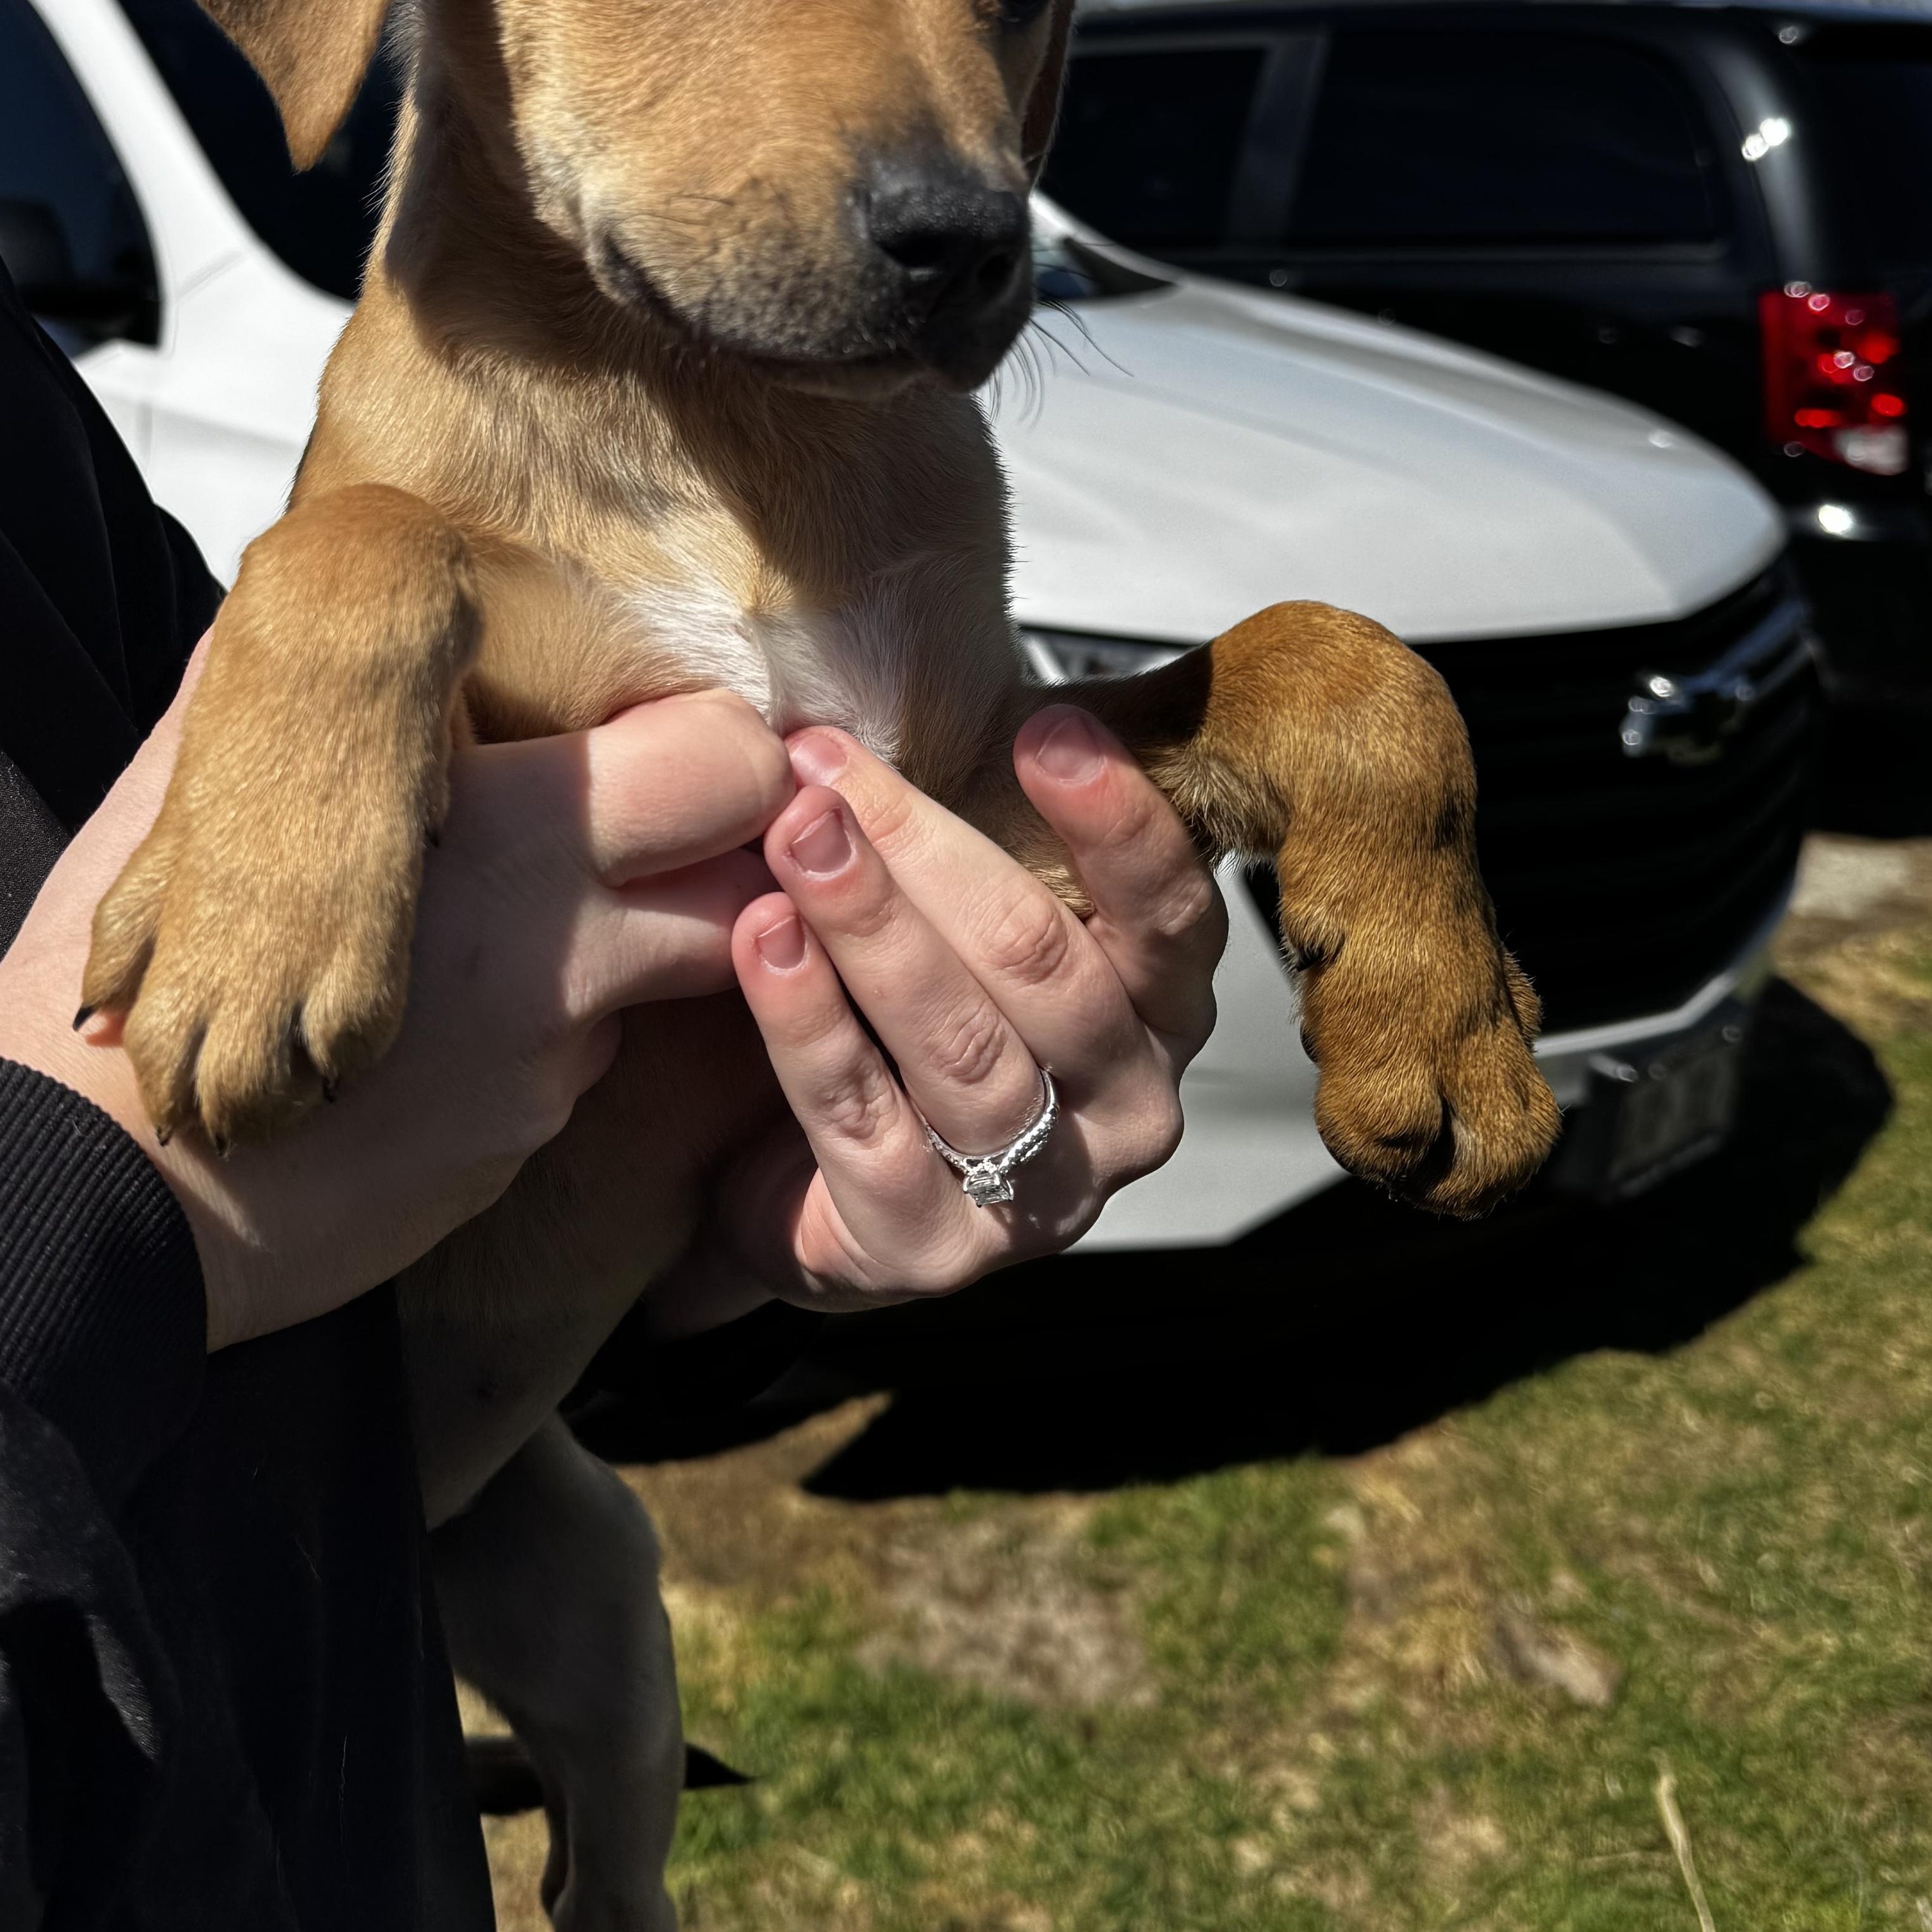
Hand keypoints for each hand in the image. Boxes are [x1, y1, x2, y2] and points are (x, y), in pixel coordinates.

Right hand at [0, 649, 784, 1347]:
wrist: (96, 1182)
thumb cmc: (144, 968)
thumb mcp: (209, 781)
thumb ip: (288, 688)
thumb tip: (286, 593)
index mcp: (501, 817)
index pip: (723, 759)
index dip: (725, 760)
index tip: (687, 757)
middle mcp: (558, 934)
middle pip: (751, 880)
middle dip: (735, 867)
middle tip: (667, 849)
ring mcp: (550, 1048)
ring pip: (674, 976)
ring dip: (632, 955)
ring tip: (508, 941)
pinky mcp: (524, 1139)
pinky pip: (585, 1061)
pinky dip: (548, 1040)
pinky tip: (445, 1036)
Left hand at [662, 707, 1223, 1324]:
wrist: (796, 1181)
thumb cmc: (898, 1010)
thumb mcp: (961, 907)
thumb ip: (989, 818)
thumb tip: (966, 675)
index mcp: (1157, 1008)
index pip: (1170, 911)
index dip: (1114, 817)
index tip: (1042, 721)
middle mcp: (1127, 1106)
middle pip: (1043, 964)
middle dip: (928, 850)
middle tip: (829, 765)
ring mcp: (1040, 1196)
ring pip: (965, 1048)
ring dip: (871, 928)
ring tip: (794, 837)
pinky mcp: (934, 1256)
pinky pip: (868, 1128)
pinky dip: (809, 1026)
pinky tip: (761, 941)